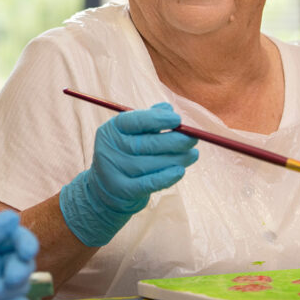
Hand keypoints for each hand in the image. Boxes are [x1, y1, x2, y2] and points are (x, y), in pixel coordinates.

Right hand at [60, 102, 198, 245]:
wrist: (106, 187)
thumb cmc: (126, 152)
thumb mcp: (132, 133)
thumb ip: (149, 119)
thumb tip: (168, 109)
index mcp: (112, 129)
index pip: (134, 121)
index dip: (157, 119)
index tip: (178, 119)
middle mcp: (110, 149)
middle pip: (146, 144)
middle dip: (174, 141)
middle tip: (193, 139)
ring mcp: (114, 171)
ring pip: (151, 164)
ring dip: (176, 159)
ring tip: (193, 155)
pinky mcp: (122, 190)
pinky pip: (148, 184)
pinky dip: (166, 178)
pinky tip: (180, 171)